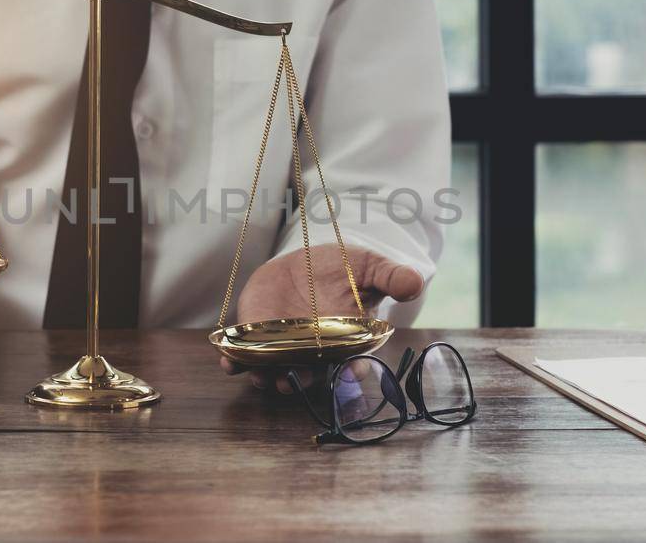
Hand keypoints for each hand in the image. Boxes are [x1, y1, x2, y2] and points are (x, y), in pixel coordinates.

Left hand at [219, 244, 423, 393]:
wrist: (306, 263)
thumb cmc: (342, 269)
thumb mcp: (368, 267)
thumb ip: (390, 276)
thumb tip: (416, 282)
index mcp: (344, 342)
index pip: (351, 366)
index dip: (351, 373)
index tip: (350, 372)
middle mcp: (313, 353)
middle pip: (309, 376)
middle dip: (301, 382)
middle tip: (293, 381)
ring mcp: (283, 349)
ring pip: (275, 372)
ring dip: (266, 377)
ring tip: (262, 376)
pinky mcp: (256, 338)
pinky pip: (245, 357)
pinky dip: (235, 362)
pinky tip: (229, 362)